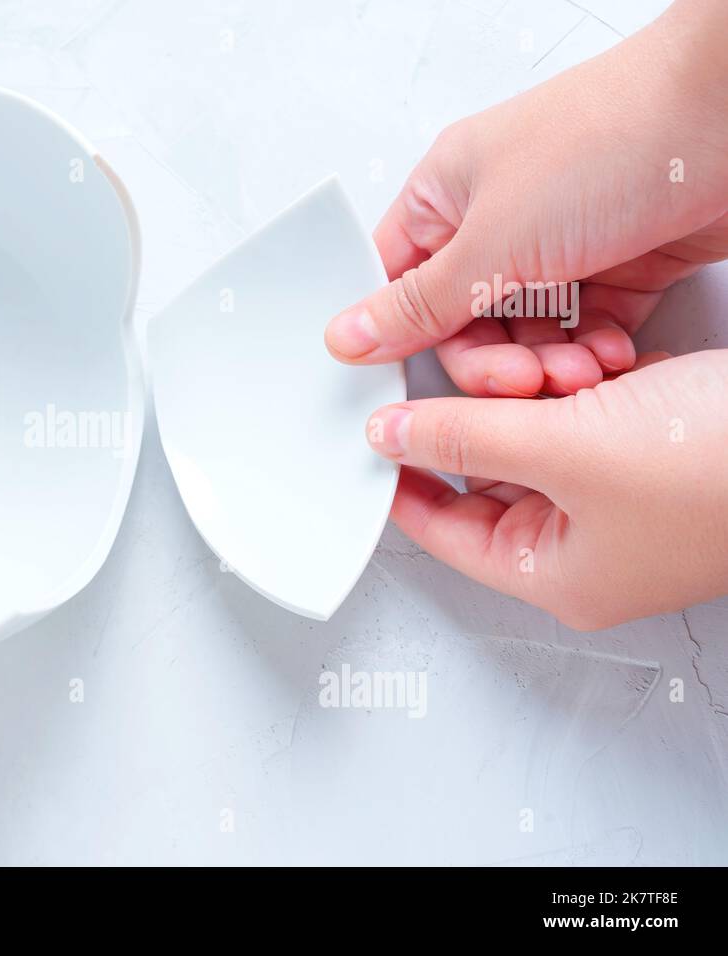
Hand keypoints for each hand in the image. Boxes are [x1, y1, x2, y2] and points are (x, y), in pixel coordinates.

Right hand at [325, 0, 727, 396]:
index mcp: (447, 195)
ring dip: (545, 367)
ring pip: (524, 337)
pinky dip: (590, 355)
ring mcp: (558, 246)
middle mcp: (498, 221)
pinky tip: (608, 357)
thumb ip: (420, 302)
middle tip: (519, 379)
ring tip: (575, 369)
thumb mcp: (494, 237)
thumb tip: (348, 336)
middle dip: (490, 363)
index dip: (399, 339)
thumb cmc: (614, 137)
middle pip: (462, 325)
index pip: (396, 283)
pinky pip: (582, 334)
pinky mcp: (618, 267)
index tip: (413, 385)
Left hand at [365, 350, 727, 628]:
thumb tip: (388, 434)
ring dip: (534, 393)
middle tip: (470, 371)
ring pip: (536, 439)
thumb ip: (464, 439)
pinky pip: (587, 416)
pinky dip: (581, 383)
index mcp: (556, 575)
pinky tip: (600, 359)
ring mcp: (624, 500)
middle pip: (488, 479)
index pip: (443, 532)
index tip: (366, 430)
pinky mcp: (656, 452)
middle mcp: (587, 547)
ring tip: (550, 365)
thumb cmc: (720, 465)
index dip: (399, 479)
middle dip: (481, 420)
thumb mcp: (563, 448)